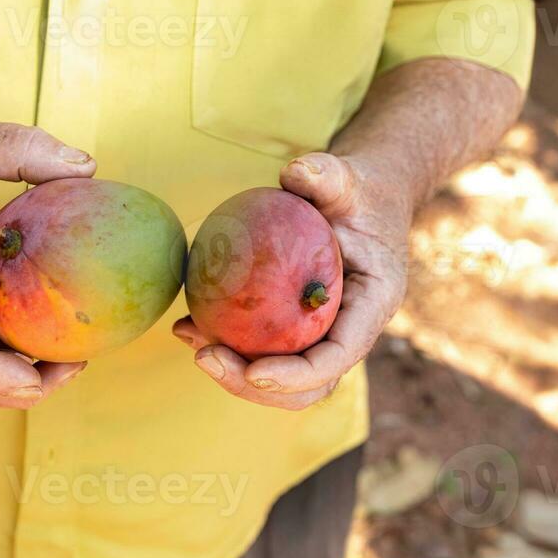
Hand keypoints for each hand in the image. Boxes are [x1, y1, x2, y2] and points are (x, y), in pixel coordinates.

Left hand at [172, 152, 410, 409]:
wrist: (362, 200)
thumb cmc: (357, 189)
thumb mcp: (347, 177)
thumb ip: (327, 174)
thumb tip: (294, 172)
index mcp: (372, 305)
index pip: (339, 356)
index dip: (297, 375)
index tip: (253, 371)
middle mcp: (350, 330)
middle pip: (308, 385)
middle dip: (256, 385)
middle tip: (206, 357)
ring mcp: (323, 334)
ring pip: (282, 378)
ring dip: (235, 373)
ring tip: (192, 343)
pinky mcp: (297, 328)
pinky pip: (263, 349)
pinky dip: (227, 344)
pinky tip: (185, 324)